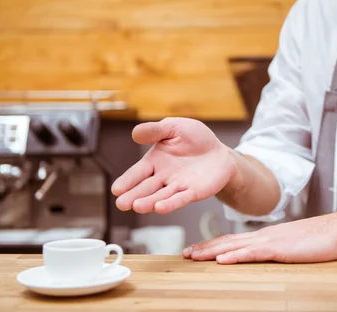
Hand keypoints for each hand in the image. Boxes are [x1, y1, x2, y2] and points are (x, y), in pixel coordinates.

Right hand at [111, 118, 236, 213]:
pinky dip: (171, 203)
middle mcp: (163, 177)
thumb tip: (134, 132)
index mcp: (155, 161)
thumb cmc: (195, 139)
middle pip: (146, 188)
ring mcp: (178, 186)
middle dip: (133, 196)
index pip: (137, 173)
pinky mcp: (194, 192)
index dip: (127, 181)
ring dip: (149, 202)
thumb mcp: (174, 128)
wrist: (220, 152)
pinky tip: (160, 208)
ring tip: (137, 206)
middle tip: (121, 204)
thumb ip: (155, 131)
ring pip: (161, 196)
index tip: (116, 190)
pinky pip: (181, 198)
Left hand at [182, 214, 336, 263]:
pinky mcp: (279, 249)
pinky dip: (235, 256)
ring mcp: (270, 241)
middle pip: (227, 241)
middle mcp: (263, 236)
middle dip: (205, 248)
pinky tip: (222, 260)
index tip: (196, 251)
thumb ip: (278, 249)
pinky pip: (253, 253)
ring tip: (193, 257)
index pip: (233, 240)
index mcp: (266, 236)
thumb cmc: (319, 240)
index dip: (213, 245)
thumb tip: (267, 256)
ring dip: (212, 252)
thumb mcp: (293, 245)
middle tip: (185, 254)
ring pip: (234, 246)